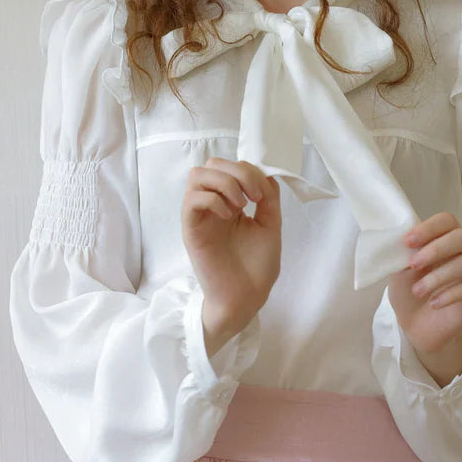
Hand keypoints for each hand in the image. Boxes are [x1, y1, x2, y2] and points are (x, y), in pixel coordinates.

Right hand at [181, 158, 281, 338]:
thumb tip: (266, 174)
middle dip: (237, 172)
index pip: (230, 166)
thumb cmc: (257, 266)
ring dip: (224, 183)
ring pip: (197, 175)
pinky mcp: (191, 229)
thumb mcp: (270, 225)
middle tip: (254, 197)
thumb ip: (268, 198)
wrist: (246, 297)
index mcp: (231, 202)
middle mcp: (213, 204)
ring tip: (241, 206)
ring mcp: (201, 216)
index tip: (265, 193)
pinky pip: (192, 200)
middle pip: (212, 164)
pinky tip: (229, 216)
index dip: (250, 170)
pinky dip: (213, 200)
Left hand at [388, 212, 461, 357]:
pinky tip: (434, 303)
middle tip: (414, 264)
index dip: (429, 228)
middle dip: (436, 249)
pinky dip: (449, 294)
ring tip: (418, 291)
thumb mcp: (400, 270)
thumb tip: (401, 239)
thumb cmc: (409, 292)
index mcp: (446, 239)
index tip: (408, 242)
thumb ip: (404, 253)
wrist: (416, 326)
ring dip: (437, 276)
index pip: (447, 221)